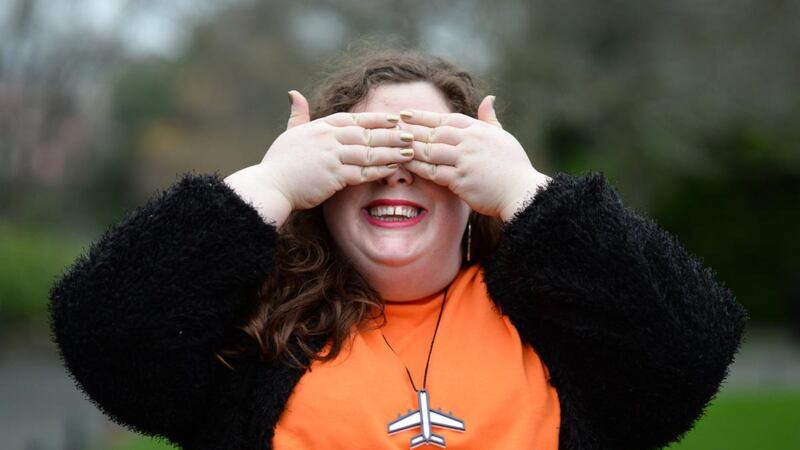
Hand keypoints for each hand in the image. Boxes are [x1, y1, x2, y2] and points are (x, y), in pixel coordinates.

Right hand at [258, 90, 416, 210]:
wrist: (269, 186)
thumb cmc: (279, 163)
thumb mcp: (289, 133)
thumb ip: (297, 115)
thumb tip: (294, 93)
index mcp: (320, 126)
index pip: (355, 119)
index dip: (377, 119)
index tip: (395, 119)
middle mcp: (328, 138)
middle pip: (367, 133)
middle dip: (391, 134)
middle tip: (411, 134)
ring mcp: (332, 156)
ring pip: (369, 151)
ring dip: (391, 151)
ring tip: (410, 152)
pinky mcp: (334, 175)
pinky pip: (363, 171)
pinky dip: (380, 169)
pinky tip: (393, 169)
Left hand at [398, 96, 551, 220]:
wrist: (521, 192)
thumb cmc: (514, 166)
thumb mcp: (503, 136)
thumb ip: (490, 119)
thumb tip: (488, 98)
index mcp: (479, 130)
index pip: (445, 119)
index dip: (423, 116)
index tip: (405, 113)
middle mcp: (470, 141)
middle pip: (434, 132)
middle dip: (411, 129)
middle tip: (390, 127)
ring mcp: (465, 160)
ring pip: (430, 150)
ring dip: (410, 146)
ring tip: (392, 144)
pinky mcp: (461, 180)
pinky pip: (433, 171)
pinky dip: (417, 167)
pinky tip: (404, 164)